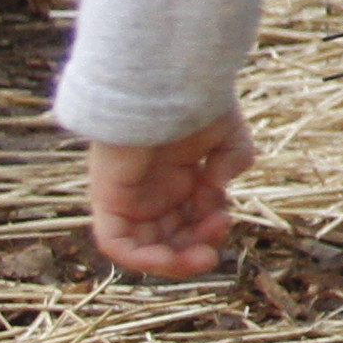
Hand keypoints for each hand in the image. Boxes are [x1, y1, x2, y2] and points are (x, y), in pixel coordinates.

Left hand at [88, 116, 254, 277]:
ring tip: (202, 256)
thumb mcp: (228, 135)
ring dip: (175, 259)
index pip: (190, 216)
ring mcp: (130, 196)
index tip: (227, 217)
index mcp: (179, 174)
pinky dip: (141, 258)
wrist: (165, 83)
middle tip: (216, 242)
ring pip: (146, 245)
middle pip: (170, 235)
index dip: (209, 226)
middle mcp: (152, 189)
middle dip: (196, 245)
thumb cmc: (195, 102)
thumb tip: (217, 186)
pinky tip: (171, 258)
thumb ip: (233, 161)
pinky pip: (116, 242)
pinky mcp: (109, 199)